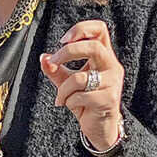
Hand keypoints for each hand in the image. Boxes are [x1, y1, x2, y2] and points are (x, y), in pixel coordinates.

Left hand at [40, 20, 124, 156]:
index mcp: (104, 56)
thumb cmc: (86, 101)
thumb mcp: (68, 82)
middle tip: (53, 62)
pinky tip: (71, 106)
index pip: (99, 29)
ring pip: (80, 78)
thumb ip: (56, 69)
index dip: (80, 29)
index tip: (62, 41)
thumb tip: (43, 57)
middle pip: (93, 47)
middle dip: (67, 53)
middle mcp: (112, 66)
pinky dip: (69, 101)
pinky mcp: (109, 99)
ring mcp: (113, 83)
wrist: (100, 127)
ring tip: (61, 97)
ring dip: (63, 89)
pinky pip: (81, 96)